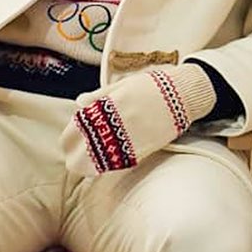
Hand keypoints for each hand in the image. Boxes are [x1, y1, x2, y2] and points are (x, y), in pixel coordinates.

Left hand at [61, 63, 216, 175]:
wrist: (184, 94)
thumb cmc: (153, 85)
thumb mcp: (126, 83)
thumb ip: (101, 94)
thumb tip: (79, 102)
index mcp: (112, 102)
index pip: (81, 124)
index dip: (70, 135)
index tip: (67, 140)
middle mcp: (118, 120)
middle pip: (87, 145)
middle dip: (75, 153)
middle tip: (71, 157)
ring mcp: (130, 136)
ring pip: (101, 158)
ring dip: (88, 165)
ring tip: (82, 167)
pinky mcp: (143, 148)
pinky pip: (119, 162)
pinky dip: (108, 167)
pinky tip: (102, 168)